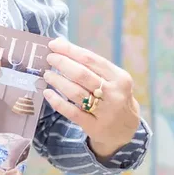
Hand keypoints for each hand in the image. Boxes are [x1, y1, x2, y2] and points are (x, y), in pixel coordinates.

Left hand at [42, 37, 140, 160]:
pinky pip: (72, 112)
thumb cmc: (114, 98)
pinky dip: (57, 101)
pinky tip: (48, 94)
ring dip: (58, 81)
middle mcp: (114, 94)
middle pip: (82, 74)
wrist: (126, 130)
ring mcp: (105, 111)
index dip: (70, 50)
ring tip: (47, 75)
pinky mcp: (94, 126)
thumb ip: (92, 66)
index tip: (54, 45)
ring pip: (75, 92)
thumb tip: (61, 44)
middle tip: (49, 58)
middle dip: (62, 64)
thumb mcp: (113, 80)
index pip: (91, 59)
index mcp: (120, 78)